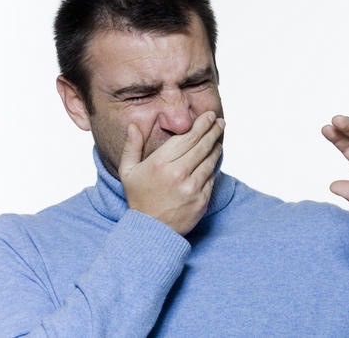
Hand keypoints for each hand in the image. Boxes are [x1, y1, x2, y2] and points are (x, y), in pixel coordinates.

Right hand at [118, 111, 224, 235]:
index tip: (209, 116)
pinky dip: (213, 166)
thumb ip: (132, 146)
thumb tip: (134, 125)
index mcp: (160, 163)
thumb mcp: (128, 171)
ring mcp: (192, 188)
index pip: (187, 137)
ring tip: (218, 137)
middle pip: (202, 145)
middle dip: (213, 130)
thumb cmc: (139, 198)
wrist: (151, 232)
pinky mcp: (202, 200)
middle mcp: (178, 174)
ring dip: (216, 147)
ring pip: (210, 160)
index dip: (201, 124)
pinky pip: (211, 177)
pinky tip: (214, 158)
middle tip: (219, 121)